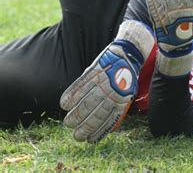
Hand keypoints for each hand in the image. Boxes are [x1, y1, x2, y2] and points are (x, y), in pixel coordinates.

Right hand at [60, 20, 153, 141]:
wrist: (127, 54)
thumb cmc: (126, 77)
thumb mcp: (127, 94)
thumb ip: (117, 109)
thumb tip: (108, 128)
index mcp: (122, 100)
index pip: (107, 120)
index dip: (96, 131)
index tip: (88, 139)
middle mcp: (111, 92)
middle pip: (93, 113)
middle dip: (83, 127)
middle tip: (76, 136)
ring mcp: (101, 82)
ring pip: (84, 102)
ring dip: (75, 115)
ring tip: (68, 123)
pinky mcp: (93, 72)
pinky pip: (79, 86)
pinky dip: (70, 96)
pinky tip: (64, 104)